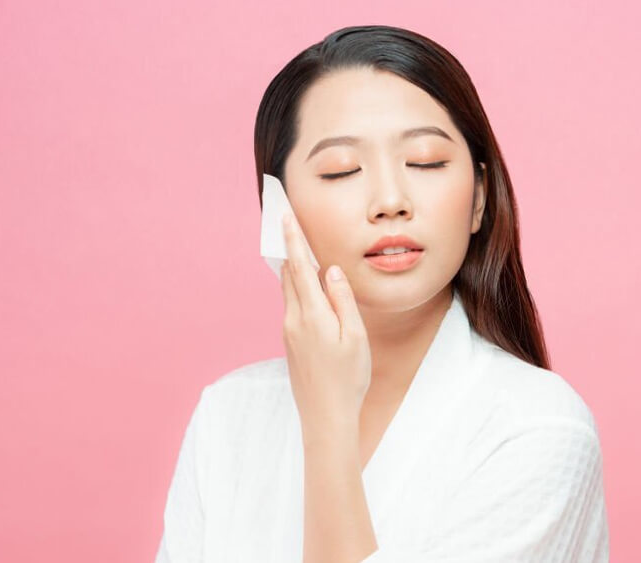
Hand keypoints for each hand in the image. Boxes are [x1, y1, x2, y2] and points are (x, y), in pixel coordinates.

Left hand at [279, 210, 370, 436]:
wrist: (326, 416)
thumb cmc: (348, 378)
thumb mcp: (356, 336)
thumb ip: (343, 299)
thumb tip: (331, 271)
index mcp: (312, 314)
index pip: (300, 267)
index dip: (292, 239)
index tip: (285, 216)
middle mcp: (294, 320)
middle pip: (289, 275)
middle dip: (291, 249)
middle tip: (290, 223)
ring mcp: (288, 332)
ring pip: (289, 291)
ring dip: (295, 270)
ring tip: (302, 251)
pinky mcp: (289, 343)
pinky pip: (292, 306)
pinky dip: (298, 290)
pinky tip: (310, 291)